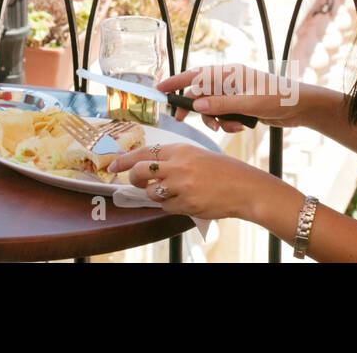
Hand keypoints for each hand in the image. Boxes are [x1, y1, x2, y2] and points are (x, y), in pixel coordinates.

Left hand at [109, 141, 274, 221]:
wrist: (244, 187)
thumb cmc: (221, 170)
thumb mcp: (195, 155)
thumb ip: (172, 159)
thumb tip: (144, 166)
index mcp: (180, 149)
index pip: (143, 152)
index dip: (124, 160)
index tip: (112, 166)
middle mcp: (178, 165)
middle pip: (139, 172)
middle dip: (132, 179)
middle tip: (135, 183)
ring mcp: (182, 185)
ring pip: (151, 193)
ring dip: (154, 195)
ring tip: (170, 192)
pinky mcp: (187, 204)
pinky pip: (166, 207)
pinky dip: (169, 206)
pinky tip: (183, 200)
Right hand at [157, 64, 302, 132]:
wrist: (302, 107)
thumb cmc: (279, 98)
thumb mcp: (249, 103)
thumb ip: (221, 104)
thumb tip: (196, 106)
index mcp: (229, 73)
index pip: (196, 75)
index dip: (176, 82)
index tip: (159, 90)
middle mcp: (230, 81)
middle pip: (201, 93)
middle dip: (193, 107)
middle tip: (180, 119)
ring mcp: (235, 93)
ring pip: (212, 107)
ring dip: (215, 119)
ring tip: (226, 127)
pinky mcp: (241, 105)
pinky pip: (224, 115)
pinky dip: (228, 123)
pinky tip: (241, 127)